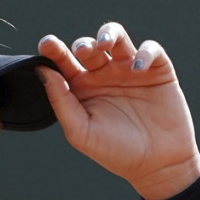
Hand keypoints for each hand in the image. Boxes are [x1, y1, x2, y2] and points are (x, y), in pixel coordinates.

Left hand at [37, 22, 199, 199]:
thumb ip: (60, 101)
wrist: (156, 165)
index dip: (54, 50)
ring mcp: (130, 70)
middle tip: (82, 51)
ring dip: (109, 34)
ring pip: (117, 38)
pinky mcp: (157, 70)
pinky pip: (150, 49)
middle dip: (83, 44)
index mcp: (81, 88)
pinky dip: (144, 53)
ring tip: (104, 45)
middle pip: (89, 47)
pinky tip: (137, 69)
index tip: (46, 45)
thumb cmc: (114, 152)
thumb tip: (42, 71)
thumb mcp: (80, 131)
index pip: (63, 63)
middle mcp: (103, 75)